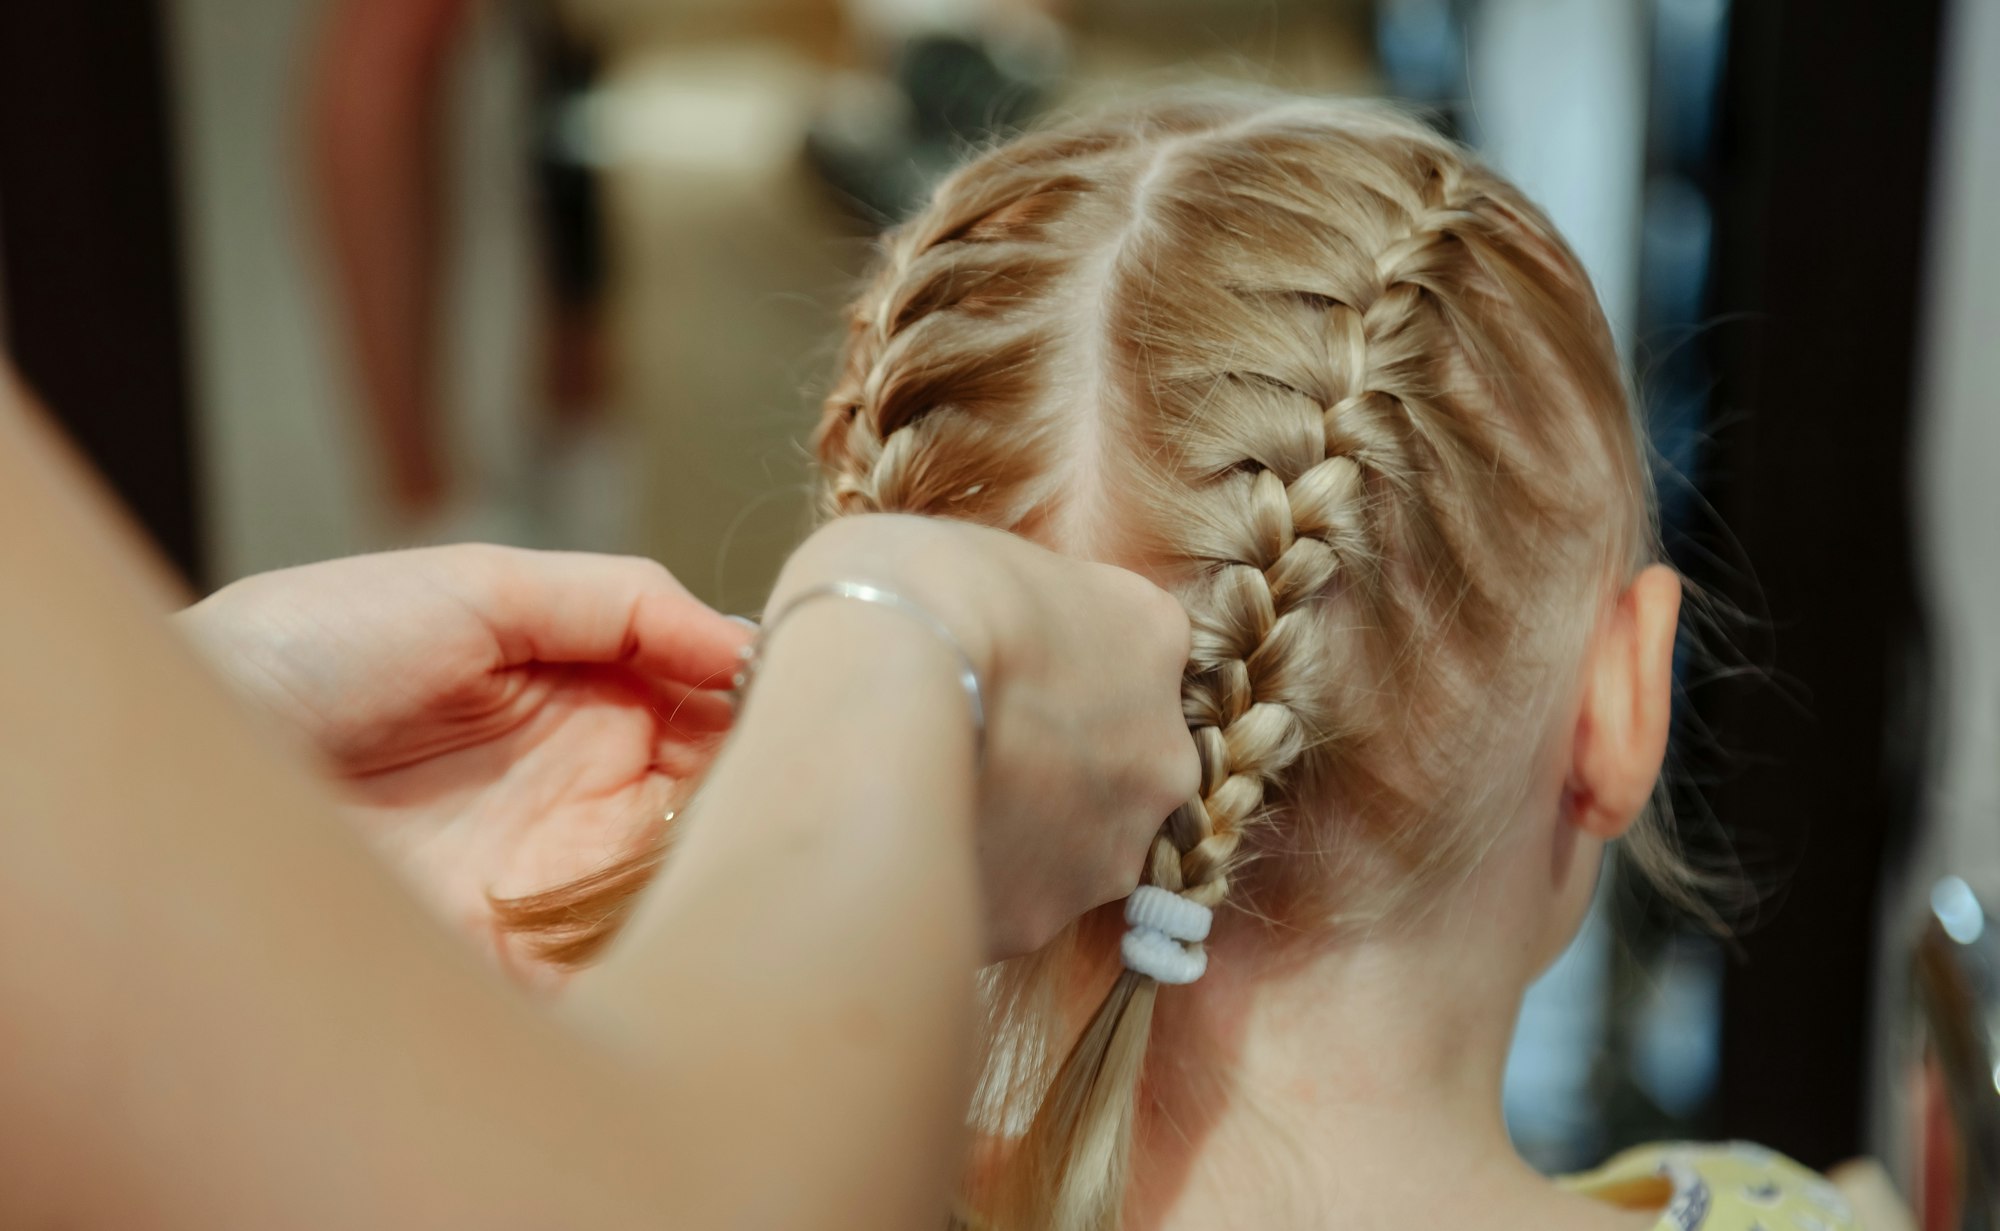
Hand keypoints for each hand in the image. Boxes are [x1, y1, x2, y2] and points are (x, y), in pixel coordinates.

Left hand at [178, 546, 748, 975]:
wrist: (187, 766)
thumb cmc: (308, 650)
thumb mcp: (473, 583)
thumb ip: (621, 601)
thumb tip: (746, 643)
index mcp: (581, 691)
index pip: (710, 700)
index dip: (763, 700)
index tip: (810, 695)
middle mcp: (582, 784)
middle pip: (716, 792)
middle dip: (764, 782)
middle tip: (798, 768)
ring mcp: (556, 869)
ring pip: (689, 873)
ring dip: (731, 856)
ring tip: (762, 826)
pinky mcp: (521, 952)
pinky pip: (625, 957)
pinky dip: (672, 939)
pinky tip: (700, 899)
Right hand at [771, 517, 1199, 957]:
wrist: (871, 694)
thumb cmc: (906, 587)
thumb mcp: (981, 555)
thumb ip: (1014, 613)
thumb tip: (983, 643)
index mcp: (1150, 636)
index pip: (1132, 657)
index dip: (1058, 667)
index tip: (1000, 670)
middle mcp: (1161, 752)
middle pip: (1119, 767)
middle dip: (1055, 769)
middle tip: (969, 753)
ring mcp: (1111, 846)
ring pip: (1071, 850)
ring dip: (1019, 840)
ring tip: (926, 810)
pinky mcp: (1043, 919)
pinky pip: (1009, 905)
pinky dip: (967, 888)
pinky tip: (904, 854)